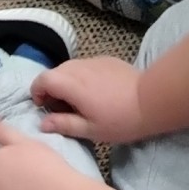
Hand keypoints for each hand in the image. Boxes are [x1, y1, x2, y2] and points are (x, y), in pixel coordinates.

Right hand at [30, 55, 147, 145]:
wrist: (151, 100)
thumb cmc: (120, 120)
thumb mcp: (91, 130)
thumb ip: (64, 124)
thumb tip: (42, 124)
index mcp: (71, 84)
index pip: (42, 79)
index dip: (37, 92)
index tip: (44, 107)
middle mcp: (78, 67)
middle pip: (54, 72)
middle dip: (52, 89)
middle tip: (63, 109)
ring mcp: (93, 60)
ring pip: (70, 68)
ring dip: (67, 82)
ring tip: (80, 102)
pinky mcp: (106, 59)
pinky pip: (85, 66)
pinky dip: (82, 77)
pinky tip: (97, 92)